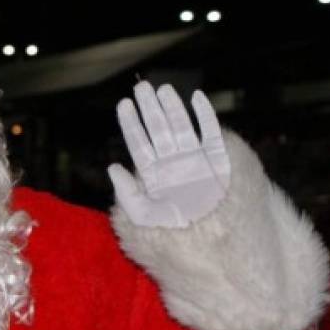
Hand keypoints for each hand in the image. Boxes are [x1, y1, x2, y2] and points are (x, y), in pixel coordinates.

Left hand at [108, 81, 229, 227]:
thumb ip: (127, 194)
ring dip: (172, 107)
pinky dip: (206, 115)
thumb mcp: (144, 217)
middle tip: (141, 87)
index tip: (123, 104)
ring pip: (182, 126)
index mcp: (154, 174)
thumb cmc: (176, 233)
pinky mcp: (218, 159)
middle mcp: (173, 163)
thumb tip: (112, 167)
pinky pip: (211, 132)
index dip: (131, 123)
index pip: (139, 143)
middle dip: (150, 108)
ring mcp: (195, 159)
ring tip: (162, 89)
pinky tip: (197, 98)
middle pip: (159, 129)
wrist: (213, 242)